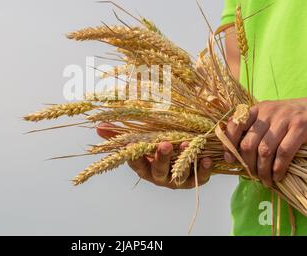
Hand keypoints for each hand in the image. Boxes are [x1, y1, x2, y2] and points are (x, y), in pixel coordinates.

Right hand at [97, 122, 212, 188]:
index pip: (137, 164)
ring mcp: (177, 179)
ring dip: (184, 160)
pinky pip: (200, 178)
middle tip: (165, 144)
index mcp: (144, 168)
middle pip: (159, 170)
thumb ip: (120, 134)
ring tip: (187, 144)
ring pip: (180, 174)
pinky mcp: (195, 180)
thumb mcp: (140, 140)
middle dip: (162, 158)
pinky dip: (204, 169)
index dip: (135, 157)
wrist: (182, 160)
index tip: (133, 146)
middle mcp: (160, 176)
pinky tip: (207, 158)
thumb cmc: (156, 147)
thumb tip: (98, 127)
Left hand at [224, 89, 306, 186]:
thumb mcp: (272, 118)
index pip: (235, 126)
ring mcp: (284, 119)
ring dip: (263, 170)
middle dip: (248, 164)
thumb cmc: (296, 118)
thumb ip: (256, 130)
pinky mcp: (300, 127)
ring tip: (266, 180)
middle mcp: (267, 112)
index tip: (230, 160)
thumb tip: (237, 153)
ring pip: (265, 150)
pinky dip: (279, 168)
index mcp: (257, 109)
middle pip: (248, 143)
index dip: (229, 144)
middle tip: (252, 176)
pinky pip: (284, 152)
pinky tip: (278, 176)